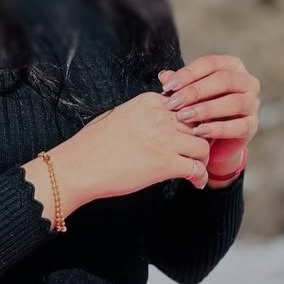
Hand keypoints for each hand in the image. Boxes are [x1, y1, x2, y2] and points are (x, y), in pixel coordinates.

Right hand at [52, 89, 212, 209]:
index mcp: (149, 101)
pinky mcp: (166, 164)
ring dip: (204, 159)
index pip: (185, 105)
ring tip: (198, 168)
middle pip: (197, 123)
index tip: (190, 132)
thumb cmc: (92, 144)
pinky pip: (197, 169)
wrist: (79, 166)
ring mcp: (165, 140)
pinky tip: (196, 183)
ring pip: (203, 146)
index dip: (191, 120)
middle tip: (198, 152)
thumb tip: (155, 118)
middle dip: (201, 138)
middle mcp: (160, 117)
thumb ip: (142, 113)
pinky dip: (201, 177)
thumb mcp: (118, 115)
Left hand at [158, 54, 259, 182]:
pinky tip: (198, 132)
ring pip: (234, 102)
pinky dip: (217, 129)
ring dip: (206, 109)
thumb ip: (179, 85)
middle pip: (224, 80)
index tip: (167, 86)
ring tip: (183, 117)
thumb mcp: (189, 95)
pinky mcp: (252, 126)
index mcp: (232, 66)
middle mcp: (247, 82)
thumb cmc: (201, 109)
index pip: (211, 63)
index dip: (188, 74)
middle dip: (195, 91)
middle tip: (173, 103)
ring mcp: (252, 104)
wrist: (216, 139)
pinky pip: (239, 126)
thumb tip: (164, 76)